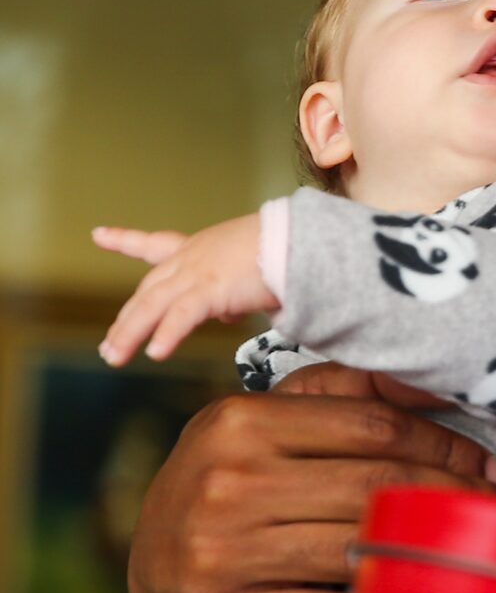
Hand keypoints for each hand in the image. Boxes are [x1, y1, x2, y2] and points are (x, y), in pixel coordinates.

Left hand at [95, 215, 274, 363]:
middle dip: (125, 320)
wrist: (299, 241)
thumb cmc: (283, 251)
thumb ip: (231, 294)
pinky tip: (155, 353)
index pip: (154, 244)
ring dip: (130, 333)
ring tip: (115, 357)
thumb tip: (226, 316)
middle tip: (109, 346)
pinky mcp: (212, 288)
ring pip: (152, 306)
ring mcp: (198, 272)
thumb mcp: (247, 272)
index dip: (123, 241)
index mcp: (199, 249)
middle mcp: (191, 258)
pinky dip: (166, 335)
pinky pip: (181, 316)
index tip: (98, 235)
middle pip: (147, 291)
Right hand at [126, 363, 495, 592]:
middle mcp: (228, 482)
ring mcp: (222, 552)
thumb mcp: (263, 426)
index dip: (444, 446)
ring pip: (357, 549)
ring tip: (469, 553)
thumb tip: (427, 380)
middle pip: (375, 487)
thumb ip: (339, 395)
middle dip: (450, 500)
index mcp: (241, 422)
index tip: (487, 467)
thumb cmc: (229, 487)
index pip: (372, 426)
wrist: (150, 577)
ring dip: (424, 555)